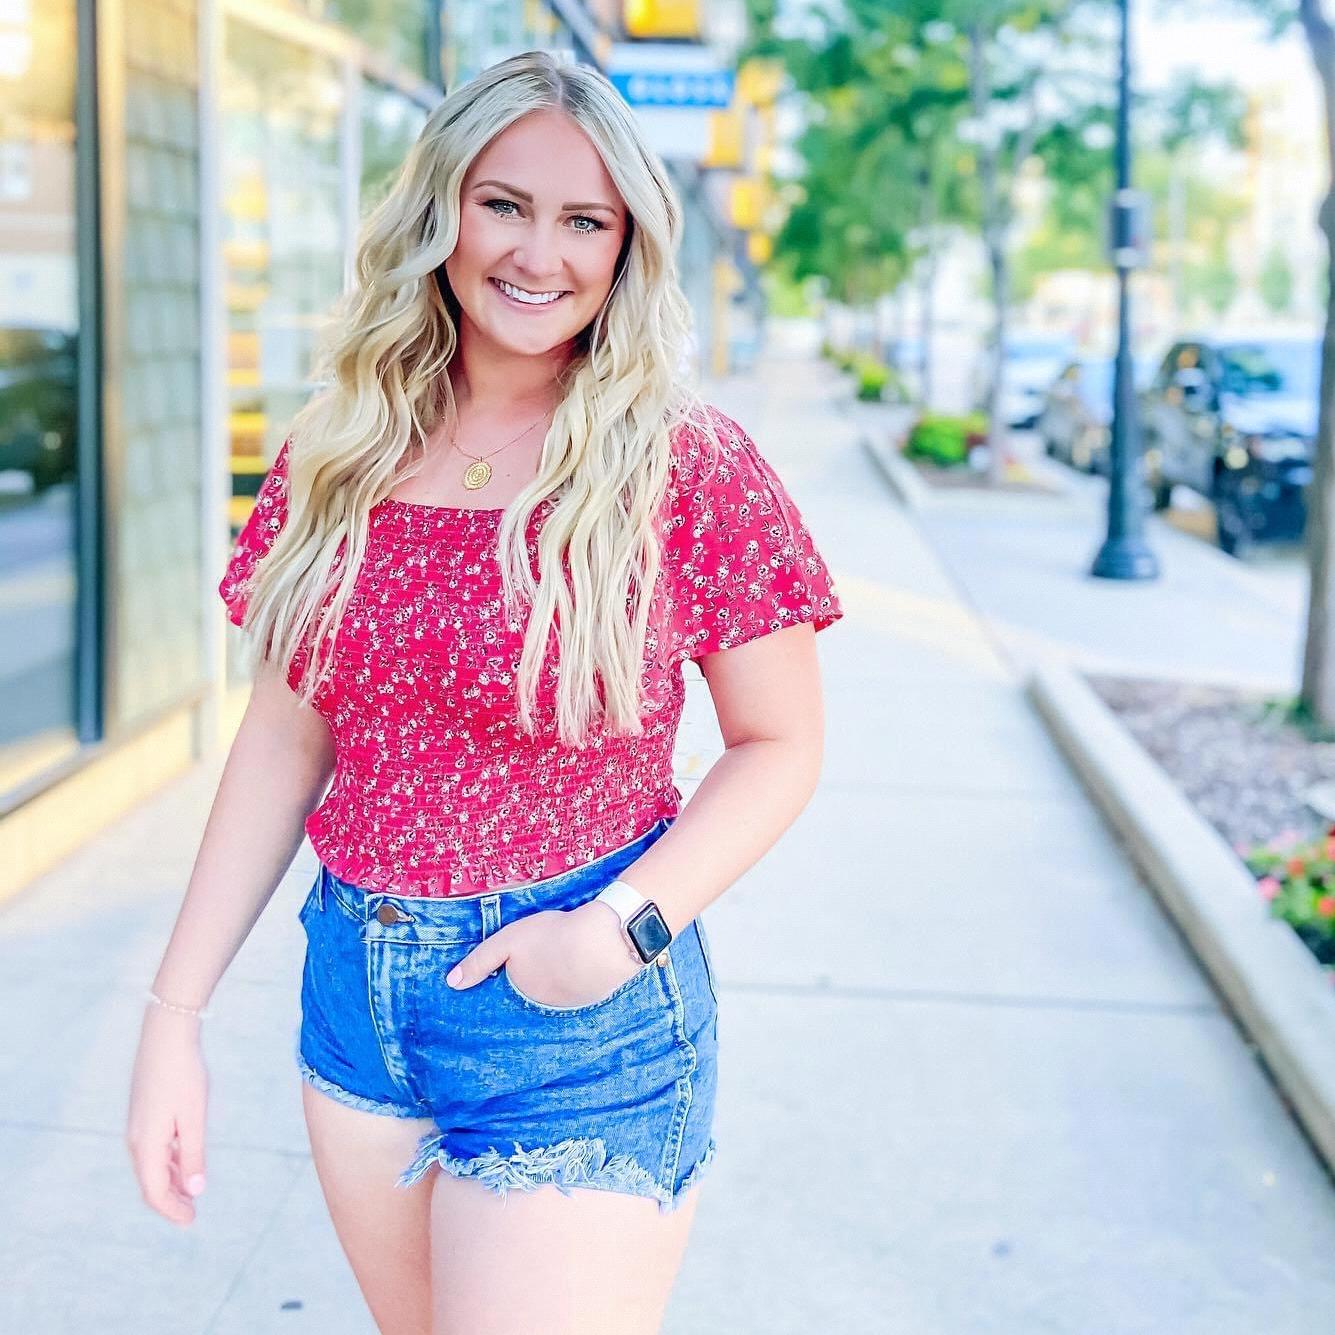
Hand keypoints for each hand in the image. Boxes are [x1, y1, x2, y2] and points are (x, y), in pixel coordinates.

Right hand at [125, 1005, 209, 1227]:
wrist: (166, 1035)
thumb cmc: (183, 1074)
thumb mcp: (194, 1117)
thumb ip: (193, 1154)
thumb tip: (195, 1190)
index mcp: (146, 1144)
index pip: (155, 1191)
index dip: (172, 1210)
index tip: (191, 1221)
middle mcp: (136, 1139)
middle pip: (150, 1181)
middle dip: (170, 1200)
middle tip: (191, 1214)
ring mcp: (137, 1126)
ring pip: (152, 1165)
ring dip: (171, 1181)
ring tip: (191, 1192)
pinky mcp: (143, 1113)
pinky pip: (153, 1148)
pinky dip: (168, 1161)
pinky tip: (184, 1161)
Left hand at [446, 902, 642, 1008]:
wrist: (604, 942)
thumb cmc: (552, 938)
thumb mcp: (508, 941)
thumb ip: (480, 961)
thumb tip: (452, 983)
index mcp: (521, 995)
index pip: (503, 1004)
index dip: (498, 996)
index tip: (490, 992)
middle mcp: (544, 1008)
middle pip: (529, 999)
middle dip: (526, 989)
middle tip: (529, 971)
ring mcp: (571, 1004)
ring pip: (554, 995)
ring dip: (553, 983)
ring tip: (551, 965)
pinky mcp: (594, 994)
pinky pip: (578, 989)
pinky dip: (575, 978)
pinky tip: (577, 963)